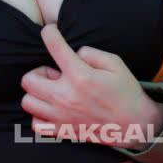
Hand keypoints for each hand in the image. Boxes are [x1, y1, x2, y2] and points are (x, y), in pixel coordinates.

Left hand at [20, 24, 152, 148]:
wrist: (135, 125)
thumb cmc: (126, 92)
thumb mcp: (116, 64)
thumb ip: (91, 53)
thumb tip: (74, 53)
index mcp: (80, 76)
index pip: (54, 47)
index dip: (49, 33)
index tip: (50, 31)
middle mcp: (66, 96)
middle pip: (29, 79)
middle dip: (39, 72)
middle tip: (55, 74)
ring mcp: (61, 115)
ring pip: (27, 101)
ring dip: (36, 93)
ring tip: (53, 92)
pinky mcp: (62, 131)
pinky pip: (35, 123)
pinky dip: (39, 115)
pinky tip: (52, 109)